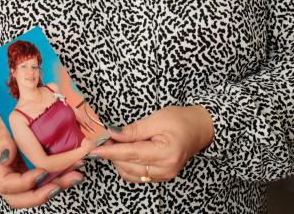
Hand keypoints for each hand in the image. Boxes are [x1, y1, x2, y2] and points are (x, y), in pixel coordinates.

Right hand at [0, 115, 84, 207]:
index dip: (24, 183)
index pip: (7, 184)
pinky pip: (52, 180)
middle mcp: (12, 176)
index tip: (41, 172)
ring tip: (74, 176)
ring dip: (59, 185)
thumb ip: (2, 140)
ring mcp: (28, 176)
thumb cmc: (7, 122)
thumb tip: (6, 158)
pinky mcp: (42, 171)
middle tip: (57, 186)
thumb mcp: (0, 126)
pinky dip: (65, 175)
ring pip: (40, 191)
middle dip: (41, 195)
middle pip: (22, 198)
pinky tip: (75, 167)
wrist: (20, 115)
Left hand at [89, 105, 213, 182]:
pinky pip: (137, 175)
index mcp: (166, 153)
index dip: (110, 151)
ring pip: (130, 173)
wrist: (199, 128)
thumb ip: (133, 130)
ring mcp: (164, 175)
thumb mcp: (157, 119)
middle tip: (102, 139)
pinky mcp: (161, 176)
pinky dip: (126, 165)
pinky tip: (123, 153)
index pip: (131, 154)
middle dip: (112, 154)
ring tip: (113, 143)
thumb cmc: (181, 120)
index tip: (94, 149)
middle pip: (128, 165)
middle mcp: (165, 168)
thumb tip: (112, 134)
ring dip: (118, 160)